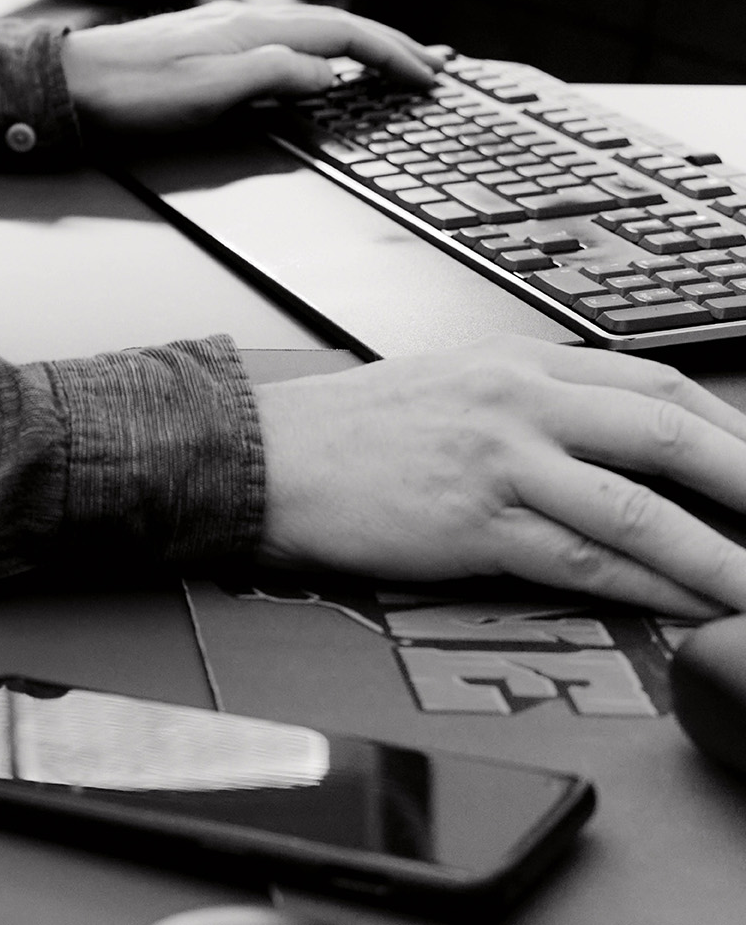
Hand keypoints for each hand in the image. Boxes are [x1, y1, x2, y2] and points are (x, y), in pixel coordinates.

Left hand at [58, 0, 435, 139]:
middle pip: (332, 25)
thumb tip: (329, 74)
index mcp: (251, 29)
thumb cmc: (130, 94)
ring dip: (357, 45)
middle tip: (430, 64)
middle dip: (386, 43)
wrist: (68, 85)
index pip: (340, 34)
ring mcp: (225, 29)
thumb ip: (272, 76)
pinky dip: (320, 49)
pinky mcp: (208, 44)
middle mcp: (243, 20)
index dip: (389, 53)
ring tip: (391, 59)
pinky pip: (284, 39)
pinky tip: (319, 62)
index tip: (428, 75)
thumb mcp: (208, 93)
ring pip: (310, 30)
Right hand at [255, 342, 745, 616]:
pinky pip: (585, 561)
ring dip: (718, 556)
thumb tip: (620, 442)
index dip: (727, 425)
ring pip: (637, 506)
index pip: (653, 379)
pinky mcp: (477, 521)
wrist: (267, 453)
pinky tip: (686, 608)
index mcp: (519, 358)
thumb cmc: (359, 430)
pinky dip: (650, 590)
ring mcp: (500, 459)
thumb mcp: (458, 384)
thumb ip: (536, 402)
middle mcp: (518, 398)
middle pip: (665, 430)